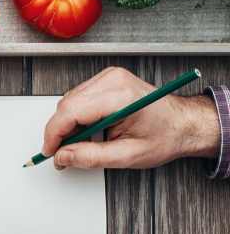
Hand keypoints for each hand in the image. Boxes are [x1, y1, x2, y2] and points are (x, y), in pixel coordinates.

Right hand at [43, 67, 220, 169]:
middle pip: (66, 105)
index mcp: (120, 97)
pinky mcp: (107, 79)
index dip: (54, 135)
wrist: (184, 123)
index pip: (70, 112)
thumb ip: (91, 157)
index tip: (49, 151)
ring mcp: (110, 77)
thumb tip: (64, 156)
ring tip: (86, 140)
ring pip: (69, 100)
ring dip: (69, 124)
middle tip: (66, 153)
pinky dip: (77, 115)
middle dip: (60, 132)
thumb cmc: (166, 135)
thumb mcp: (128, 155)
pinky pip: (78, 97)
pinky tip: (91, 128)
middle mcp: (113, 81)